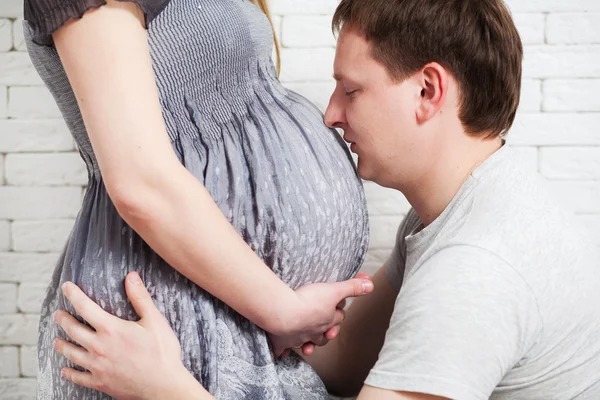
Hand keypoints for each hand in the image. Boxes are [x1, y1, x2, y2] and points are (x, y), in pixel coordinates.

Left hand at [53, 272, 207, 399]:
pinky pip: (78, 377)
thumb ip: (140, 297)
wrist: (163, 385)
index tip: (66, 287)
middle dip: (63, 319)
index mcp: (111, 329)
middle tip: (58, 314)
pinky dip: (69, 372)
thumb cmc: (162, 352)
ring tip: (56, 340)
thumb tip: (131, 276)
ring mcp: (97, 366)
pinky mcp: (100, 382)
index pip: (85, 307)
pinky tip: (65, 370)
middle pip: (73, 330)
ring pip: (71, 353)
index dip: (73, 295)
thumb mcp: (154, 320)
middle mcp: (99, 347)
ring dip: (62, 345)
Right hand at [268, 274, 373, 356]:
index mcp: (327, 319)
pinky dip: (285, 350)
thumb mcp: (333, 289)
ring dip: (310, 344)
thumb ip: (351, 287)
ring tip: (310, 345)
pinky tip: (285, 351)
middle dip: (328, 331)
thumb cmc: (308, 300)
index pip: (338, 317)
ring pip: (308, 343)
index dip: (338, 311)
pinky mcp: (283, 341)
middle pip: (325, 334)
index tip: (337, 305)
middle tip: (328, 329)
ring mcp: (299, 337)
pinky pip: (283, 349)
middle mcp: (315, 331)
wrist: (283, 312)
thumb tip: (371, 286)